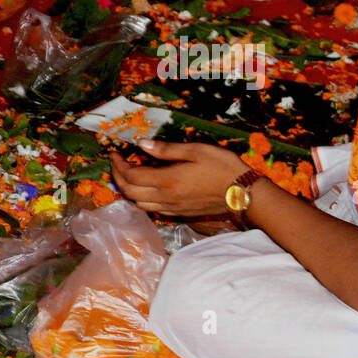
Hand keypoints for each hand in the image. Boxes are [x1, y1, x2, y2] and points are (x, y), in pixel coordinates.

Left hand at [109, 140, 250, 217]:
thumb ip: (166, 150)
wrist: (241, 193)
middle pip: (130, 193)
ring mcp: (172, 208)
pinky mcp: (179, 213)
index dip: (118, 165)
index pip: (131, 176)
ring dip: (129, 191)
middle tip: (118, 163)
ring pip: (139, 204)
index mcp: (167, 181)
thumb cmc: (221, 167)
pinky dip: (142, 199)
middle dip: (119, 178)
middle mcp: (166, 198)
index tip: (115, 154)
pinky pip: (153, 209)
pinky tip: (147, 188)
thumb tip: (141, 144)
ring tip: (128, 175)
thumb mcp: (195, 150)